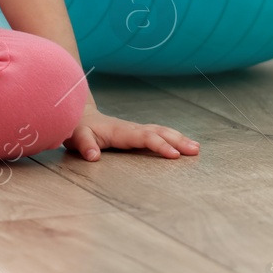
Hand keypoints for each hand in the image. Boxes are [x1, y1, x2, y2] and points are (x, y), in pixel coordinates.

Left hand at [63, 105, 200, 160]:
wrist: (76, 115)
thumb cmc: (77, 128)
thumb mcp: (76, 136)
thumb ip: (85, 145)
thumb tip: (93, 157)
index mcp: (120, 131)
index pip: (144, 137)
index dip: (159, 145)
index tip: (174, 155)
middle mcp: (130, 128)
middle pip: (158, 132)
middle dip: (177, 140)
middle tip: (195, 150)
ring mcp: (134, 129)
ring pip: (160, 131)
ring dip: (178, 138)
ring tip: (196, 148)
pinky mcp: (134, 132)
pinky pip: (156, 133)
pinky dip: (171, 137)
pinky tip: (182, 143)